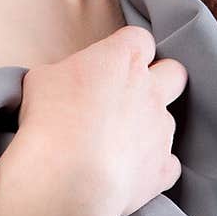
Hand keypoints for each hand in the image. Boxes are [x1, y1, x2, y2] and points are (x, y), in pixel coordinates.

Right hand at [18, 26, 186, 215]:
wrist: (65, 176)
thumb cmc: (50, 120)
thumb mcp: (42, 79)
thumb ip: (66, 74)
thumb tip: (66, 85)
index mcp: (123, 59)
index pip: (139, 40)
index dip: (126, 49)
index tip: (109, 63)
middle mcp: (151, 90)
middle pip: (174, 73)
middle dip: (160, 79)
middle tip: (130, 95)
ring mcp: (161, 131)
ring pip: (167, 121)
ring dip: (148, 128)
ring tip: (117, 144)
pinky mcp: (162, 170)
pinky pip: (168, 164)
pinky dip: (152, 167)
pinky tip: (129, 172)